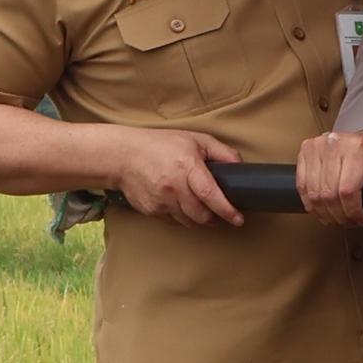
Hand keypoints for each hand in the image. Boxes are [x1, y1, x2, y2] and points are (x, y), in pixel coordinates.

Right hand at [114, 128, 245, 225]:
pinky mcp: (151, 210)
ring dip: (200, 221)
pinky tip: (184, 209)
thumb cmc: (160, 145)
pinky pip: (173, 222)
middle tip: (223, 216)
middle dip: (215, 219)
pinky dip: (183, 219)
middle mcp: (173, 187)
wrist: (122, 156)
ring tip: (205, 214)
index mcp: (187, 167)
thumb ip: (221, 152)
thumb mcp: (194, 140)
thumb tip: (239, 165)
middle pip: (200, 215)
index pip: (210, 194)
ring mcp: (160, 201)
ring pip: (188, 222)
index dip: (226, 210)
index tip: (238, 218)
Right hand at [296, 127, 362, 227]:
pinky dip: (311, 204)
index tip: (361, 219)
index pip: (348, 190)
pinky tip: (322, 210)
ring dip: (325, 213)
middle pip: (329, 195)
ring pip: (313, 194)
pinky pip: (302, 186)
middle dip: (340, 216)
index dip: (352, 213)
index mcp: (359, 148)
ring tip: (338, 218)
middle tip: (350, 221)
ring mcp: (318, 146)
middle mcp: (335, 144)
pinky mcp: (306, 150)